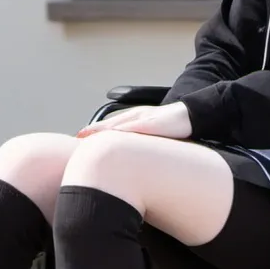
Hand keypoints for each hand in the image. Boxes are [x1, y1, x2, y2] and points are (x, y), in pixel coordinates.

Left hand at [76, 101, 192, 140]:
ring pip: (119, 123)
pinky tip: (114, 134)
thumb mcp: (152, 133)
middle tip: (78, 136)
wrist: (191, 115)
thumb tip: (129, 153)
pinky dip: (123, 130)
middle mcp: (136, 116)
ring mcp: (143, 118)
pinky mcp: (152, 122)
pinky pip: (135, 126)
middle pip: (110, 123)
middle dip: (93, 130)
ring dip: (103, 129)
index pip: (111, 124)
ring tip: (89, 135)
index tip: (80, 137)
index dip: (95, 130)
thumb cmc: (172, 126)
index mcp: (135, 118)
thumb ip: (140, 138)